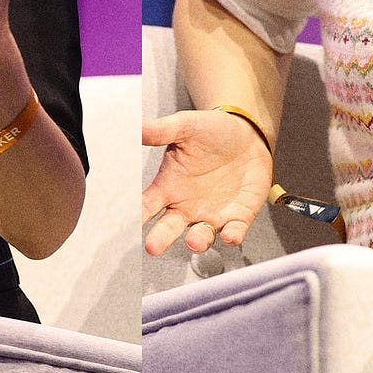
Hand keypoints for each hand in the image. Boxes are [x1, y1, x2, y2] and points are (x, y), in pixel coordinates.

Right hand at [142, 110, 273, 254]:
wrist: (247, 134)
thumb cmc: (211, 130)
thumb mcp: (184, 126)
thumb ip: (160, 131)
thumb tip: (133, 128)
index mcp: (168, 187)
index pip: (146, 206)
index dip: (136, 215)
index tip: (125, 225)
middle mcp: (186, 207)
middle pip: (168, 229)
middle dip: (160, 239)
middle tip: (152, 246)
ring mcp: (211, 215)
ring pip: (201, 236)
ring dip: (197, 241)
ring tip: (193, 240)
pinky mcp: (238, 217)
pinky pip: (233, 231)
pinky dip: (232, 236)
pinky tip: (229, 235)